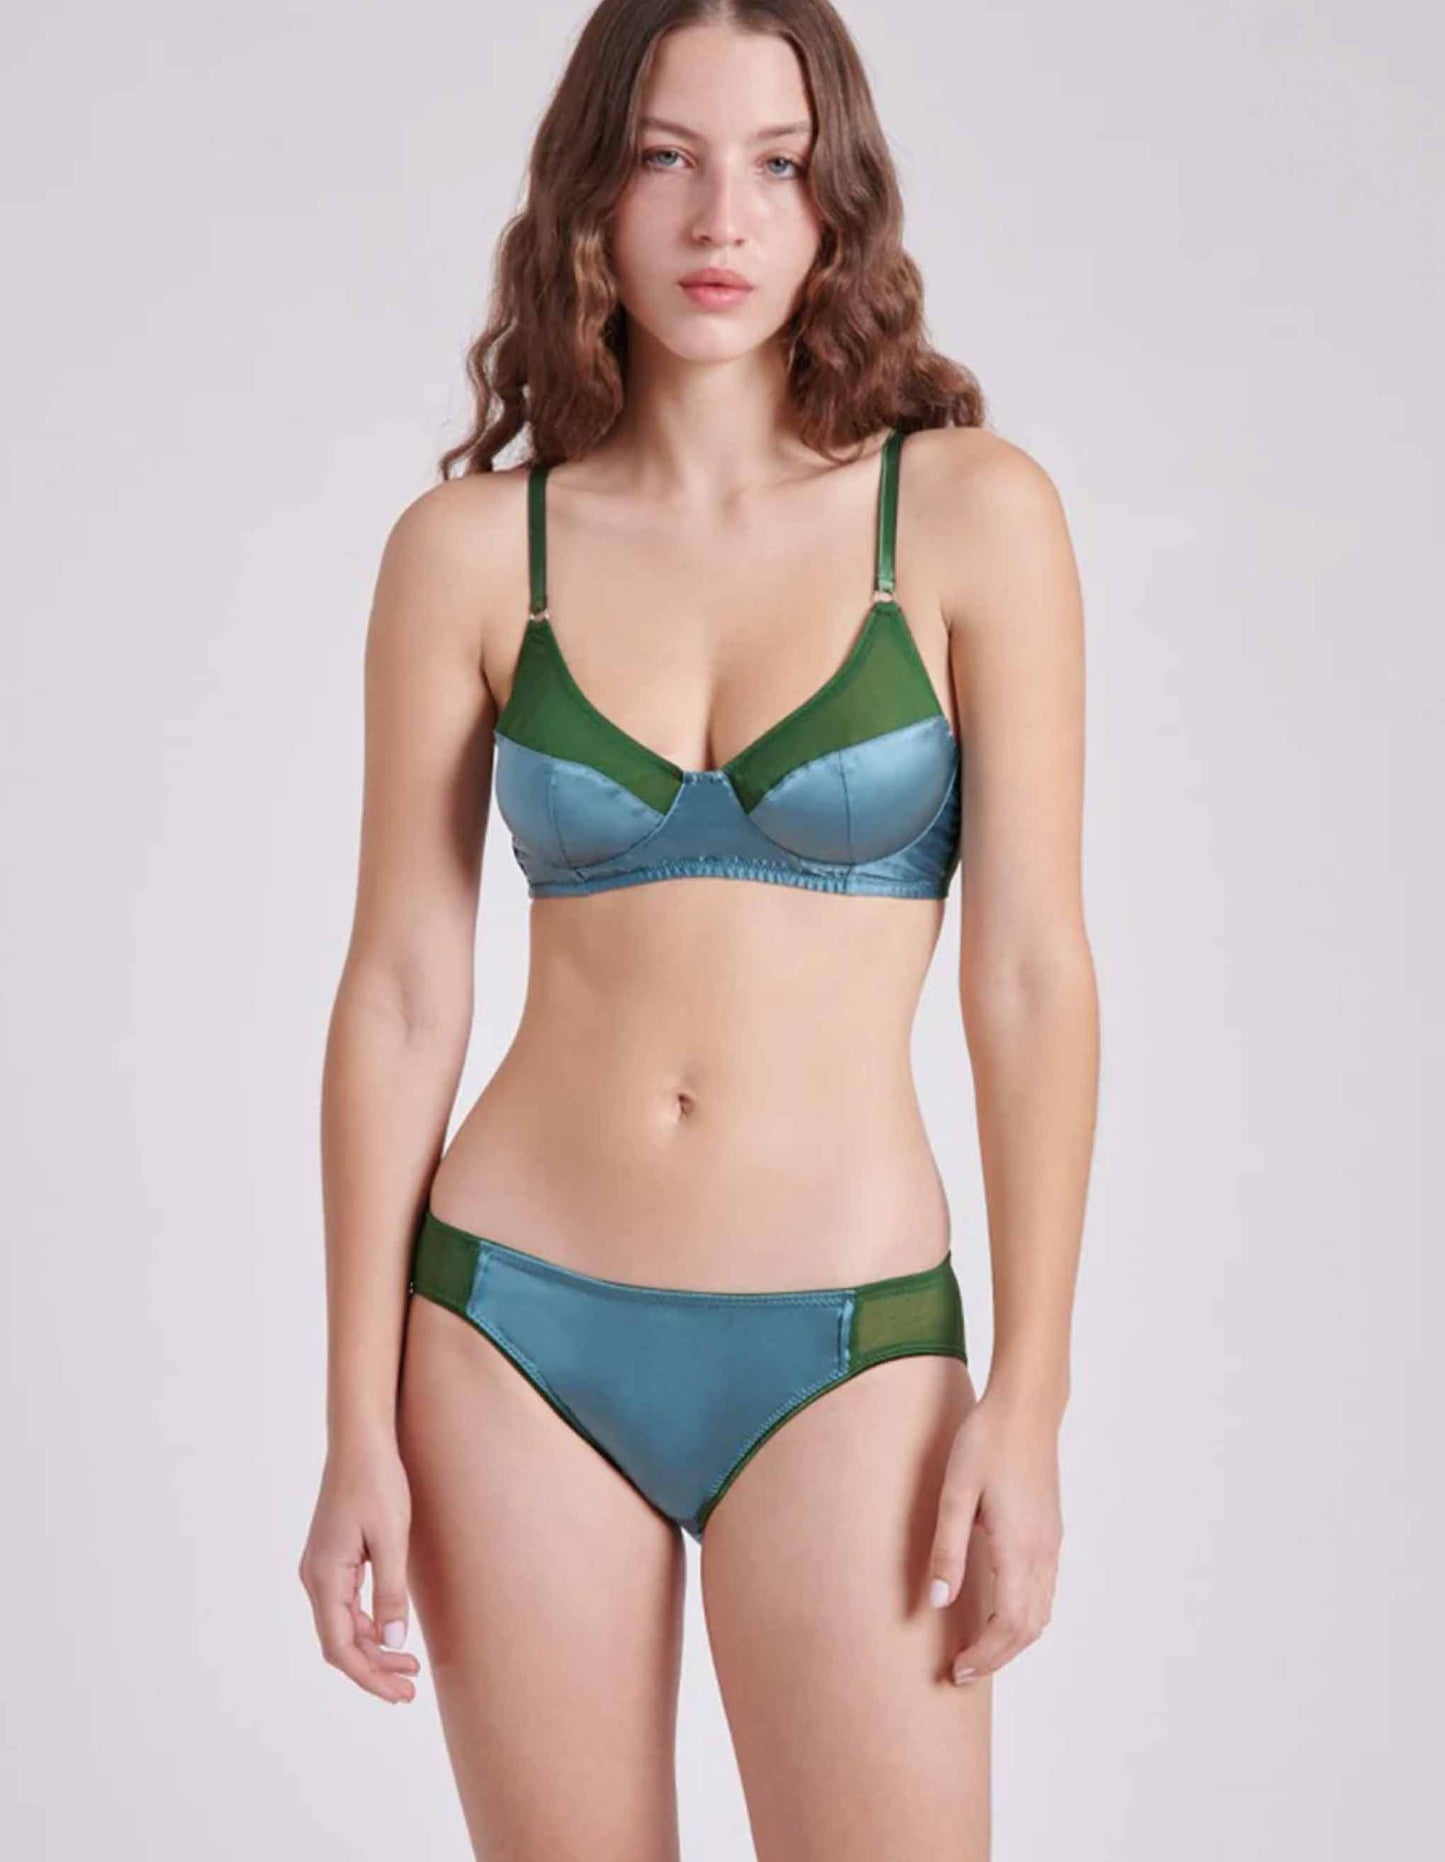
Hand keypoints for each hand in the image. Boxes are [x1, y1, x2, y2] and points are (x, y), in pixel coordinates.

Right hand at [298, 1436, 420, 1703]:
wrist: (360, 1440)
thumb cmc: (378, 1482)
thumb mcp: (392, 1538)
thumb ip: (391, 1593)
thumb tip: (393, 1642)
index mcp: (325, 1576)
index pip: (340, 1646)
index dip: (369, 1676)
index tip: (400, 1693)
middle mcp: (315, 1577)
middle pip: (339, 1641)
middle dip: (373, 1669)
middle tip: (410, 1689)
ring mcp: (321, 1567)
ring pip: (342, 1625)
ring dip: (373, 1648)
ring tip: (408, 1666)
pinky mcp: (332, 1557)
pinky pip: (345, 1604)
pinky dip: (367, 1625)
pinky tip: (392, 1631)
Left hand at [927, 1390, 1062, 1684]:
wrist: (1025, 1407)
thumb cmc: (985, 1443)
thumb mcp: (955, 1493)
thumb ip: (947, 1549)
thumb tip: (938, 1602)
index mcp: (1019, 1548)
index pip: (1009, 1626)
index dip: (985, 1656)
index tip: (957, 1671)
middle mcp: (1043, 1553)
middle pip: (1029, 1629)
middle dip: (998, 1657)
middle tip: (962, 1671)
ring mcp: (1052, 1543)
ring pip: (1042, 1613)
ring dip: (1012, 1640)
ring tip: (978, 1648)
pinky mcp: (1051, 1532)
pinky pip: (1045, 1591)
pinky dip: (1024, 1616)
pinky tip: (998, 1609)